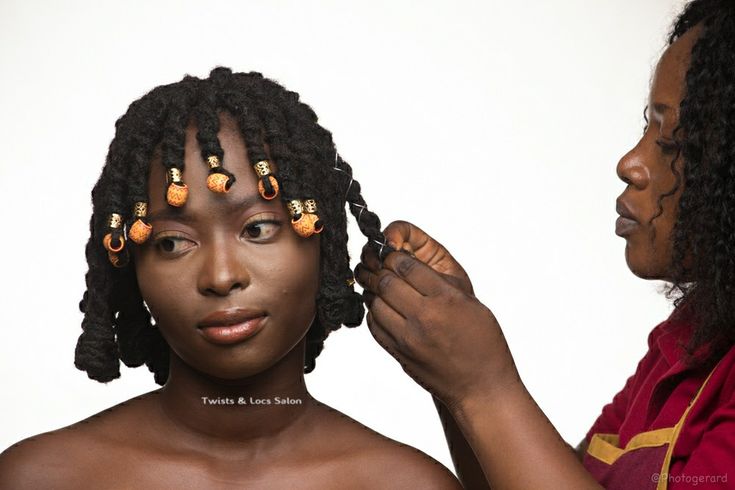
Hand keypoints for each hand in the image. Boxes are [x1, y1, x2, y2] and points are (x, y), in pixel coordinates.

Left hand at [356, 221, 520, 408]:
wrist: (481, 387)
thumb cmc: (483, 344)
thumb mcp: (471, 304)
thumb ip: (441, 285)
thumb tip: (410, 267)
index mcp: (445, 299)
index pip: (407, 266)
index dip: (396, 255)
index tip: (394, 253)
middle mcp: (423, 317)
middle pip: (387, 281)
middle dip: (381, 269)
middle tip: (381, 265)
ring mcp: (407, 337)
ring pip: (376, 303)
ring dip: (375, 291)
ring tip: (380, 285)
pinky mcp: (398, 353)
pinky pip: (375, 325)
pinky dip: (374, 312)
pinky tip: (381, 307)